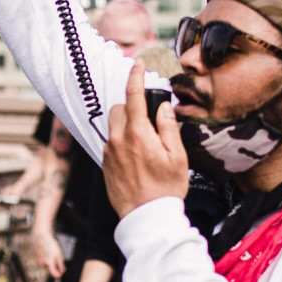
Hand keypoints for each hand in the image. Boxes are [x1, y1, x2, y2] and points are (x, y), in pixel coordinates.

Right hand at [33, 231, 65, 278]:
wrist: (42, 237)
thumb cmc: (52, 245)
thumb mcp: (59, 254)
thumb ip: (61, 264)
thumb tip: (62, 272)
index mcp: (50, 262)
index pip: (53, 272)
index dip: (57, 275)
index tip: (60, 275)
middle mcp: (43, 262)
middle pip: (49, 268)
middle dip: (53, 266)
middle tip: (56, 259)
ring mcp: (39, 260)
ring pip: (45, 265)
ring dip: (49, 262)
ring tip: (51, 254)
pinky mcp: (36, 257)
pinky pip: (42, 261)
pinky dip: (45, 259)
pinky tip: (47, 252)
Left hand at [104, 62, 189, 218]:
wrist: (147, 218)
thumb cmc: (165, 189)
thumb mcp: (177, 156)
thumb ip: (168, 127)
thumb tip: (163, 107)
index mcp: (137, 134)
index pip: (133, 95)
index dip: (136, 75)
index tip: (138, 63)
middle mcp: (118, 140)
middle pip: (120, 108)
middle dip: (132, 106)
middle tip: (149, 119)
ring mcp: (109, 153)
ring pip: (113, 125)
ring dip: (126, 124)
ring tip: (144, 140)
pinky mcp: (105, 165)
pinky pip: (112, 143)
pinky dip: (122, 141)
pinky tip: (137, 158)